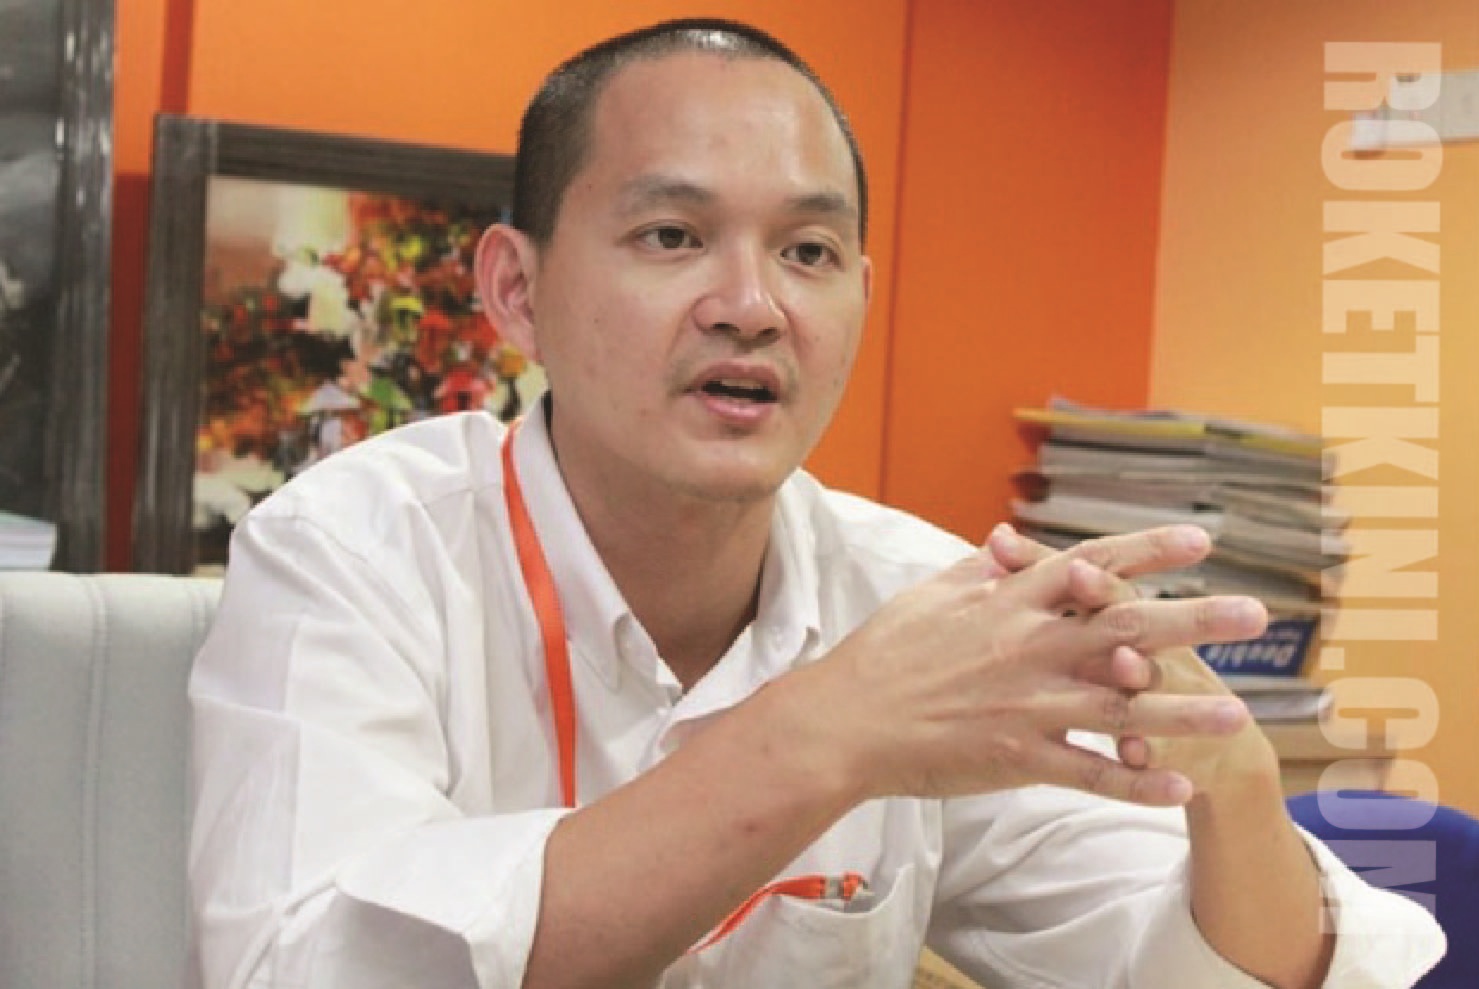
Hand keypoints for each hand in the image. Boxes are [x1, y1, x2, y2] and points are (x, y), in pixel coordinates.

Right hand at [799, 527, 1265, 807]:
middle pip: (1126, 631)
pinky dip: (1134, 784)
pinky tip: (1179, 788)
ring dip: (1184, 712)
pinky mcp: (1016, 758)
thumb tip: (1010, 546)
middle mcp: (1029, 649)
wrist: (844, 722)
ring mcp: (1026, 706)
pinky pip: (1088, 775)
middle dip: (1194, 621)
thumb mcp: (929, 595)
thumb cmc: (882, 655)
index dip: (1148, 551)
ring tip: (1239, 712)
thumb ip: (979, 572)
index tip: (1199, 539)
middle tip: (1256, 615)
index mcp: (1009, 603)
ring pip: (1122, 710)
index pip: (1091, 566)